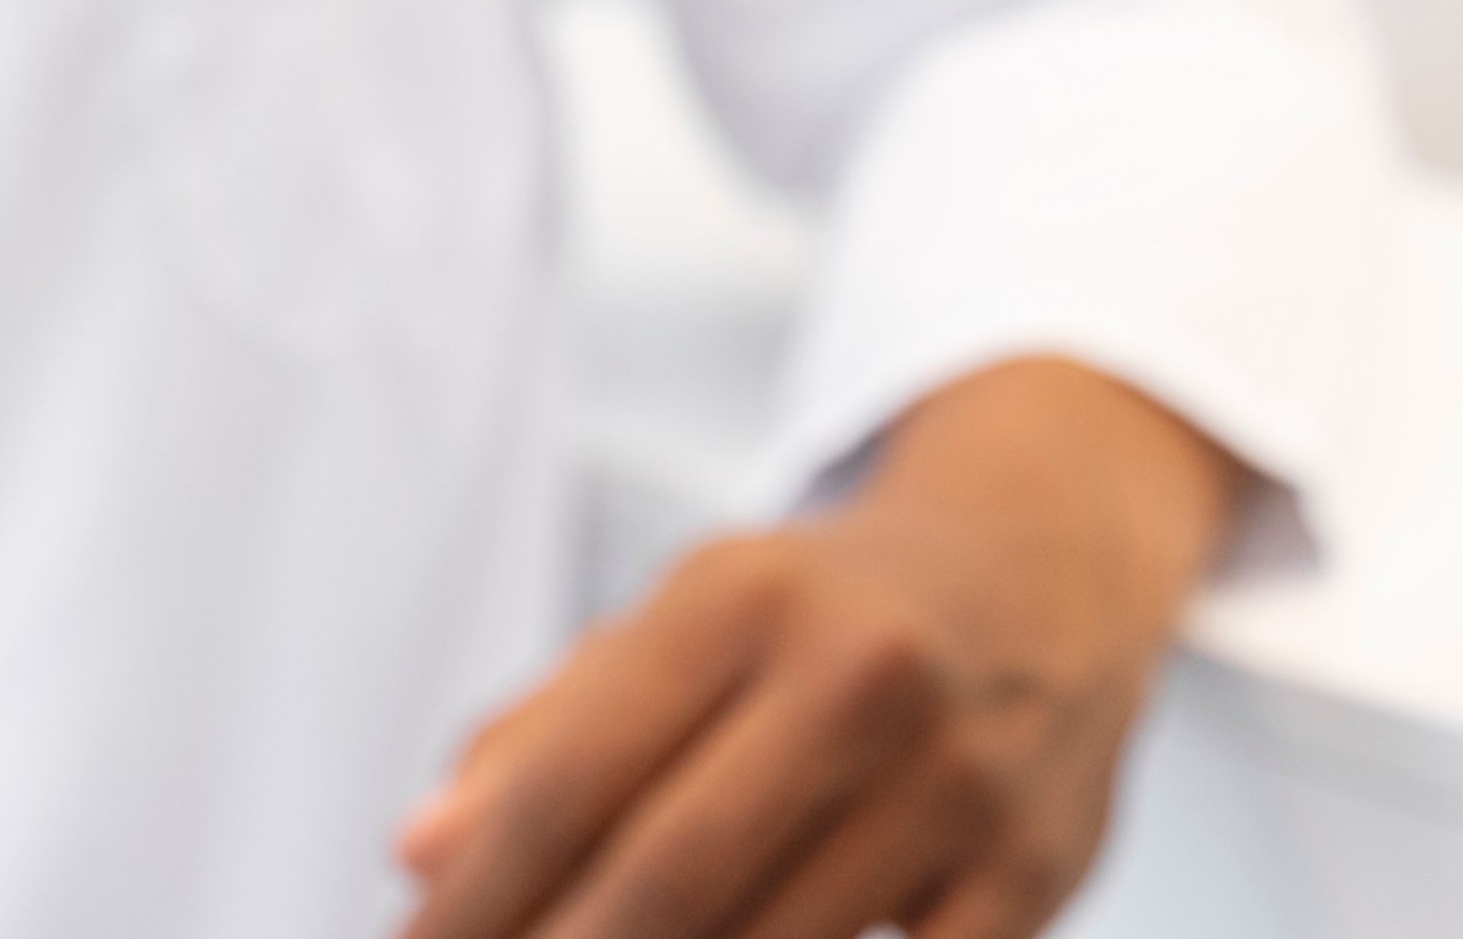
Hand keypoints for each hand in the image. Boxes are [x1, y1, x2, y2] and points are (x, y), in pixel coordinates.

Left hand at [392, 357, 1236, 938]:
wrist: (1045, 566)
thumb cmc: (820, 615)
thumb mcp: (684, 621)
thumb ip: (544, 726)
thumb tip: (418, 851)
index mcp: (739, 596)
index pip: (565, 778)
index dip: (472, 897)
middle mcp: (855, 673)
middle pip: (663, 881)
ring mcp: (955, 779)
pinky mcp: (1031, 872)